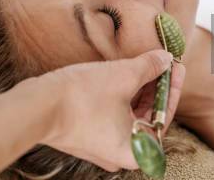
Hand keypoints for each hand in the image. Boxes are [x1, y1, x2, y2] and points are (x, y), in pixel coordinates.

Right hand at [40, 50, 185, 171]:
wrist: (37, 106)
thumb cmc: (82, 97)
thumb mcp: (124, 76)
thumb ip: (150, 67)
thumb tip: (166, 58)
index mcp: (138, 150)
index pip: (164, 114)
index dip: (171, 85)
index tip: (176, 65)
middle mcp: (122, 155)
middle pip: (147, 116)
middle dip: (156, 86)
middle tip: (164, 61)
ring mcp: (104, 147)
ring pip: (131, 115)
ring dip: (140, 89)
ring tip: (147, 63)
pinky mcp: (89, 137)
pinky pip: (115, 116)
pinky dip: (123, 96)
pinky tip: (127, 74)